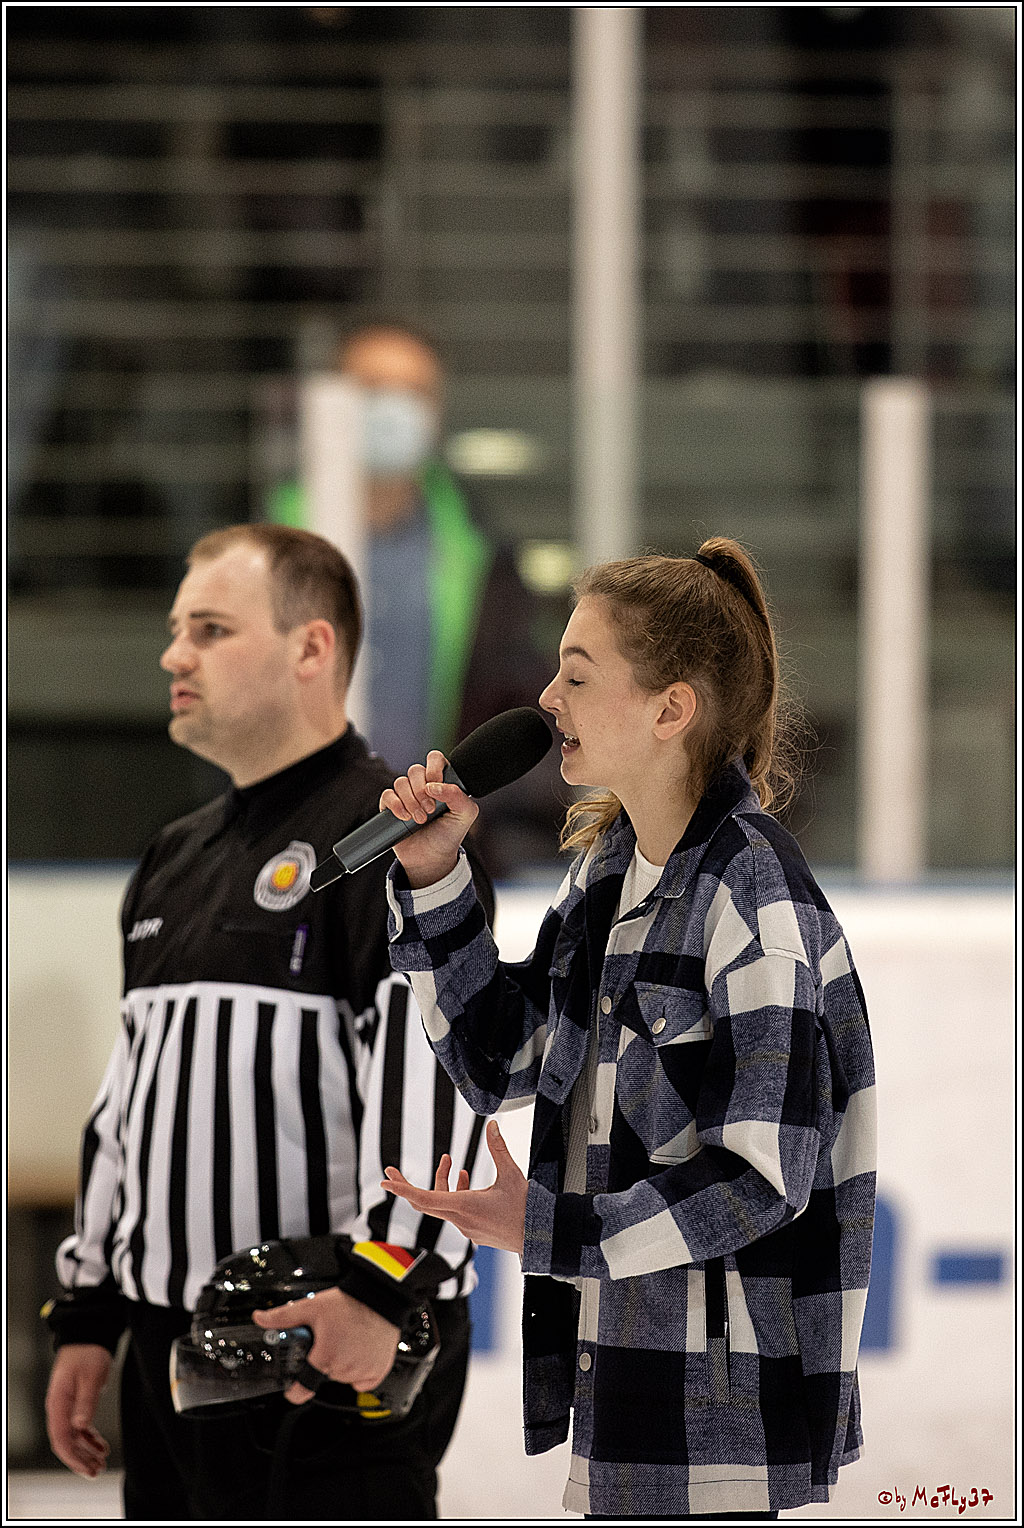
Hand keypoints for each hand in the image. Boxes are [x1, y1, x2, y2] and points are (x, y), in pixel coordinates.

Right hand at [45, 1344, 111, 1477]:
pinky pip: (79, 1428)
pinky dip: (89, 1439)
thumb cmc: (87, 1353)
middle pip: (66, 1442)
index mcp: (58, 1403)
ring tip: (99, 1463)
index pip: (61, 1438)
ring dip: (86, 1452)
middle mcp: (59, 1408)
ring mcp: (66, 1407)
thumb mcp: (90, 1377)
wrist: (88, 1336)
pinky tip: (100, 1447)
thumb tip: (80, 1426)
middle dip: (80, 1460)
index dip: (73, 1457)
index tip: (86, 1468)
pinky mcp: (75, 1404)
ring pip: (73, 1438)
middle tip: (95, 1472)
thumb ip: (85, 1402)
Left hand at [252, 1286, 399, 1405]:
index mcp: (325, 1357)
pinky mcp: (378, 1371)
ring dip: (342, 1363)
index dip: (295, 1391)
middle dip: (324, 1360)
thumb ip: (283, 1316)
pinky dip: (361, 1370)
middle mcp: (344, 1368)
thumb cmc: (350, 1302)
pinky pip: (363, 1380)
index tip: (293, 1389)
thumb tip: (260, 1318)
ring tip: (347, 1340)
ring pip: (343, 1376)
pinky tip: (361, 1351)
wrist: (381, 1296)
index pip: (304, 1389)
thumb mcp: (312, 1306)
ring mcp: (362, 1371)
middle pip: (325, 1375)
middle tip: (330, 1340)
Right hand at [378, 750, 478, 888]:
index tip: (436, 786)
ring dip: (410, 801)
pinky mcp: (392, 806)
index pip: (435, 758)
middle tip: (430, 810)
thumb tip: (434, 786)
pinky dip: (395, 805)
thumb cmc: (449, 835)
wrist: (431, 859)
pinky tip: (405, 818)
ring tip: (420, 819)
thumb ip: (458, 796)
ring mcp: (407, 795)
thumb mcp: (465, 815)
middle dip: (421, 791)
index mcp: (442, 781)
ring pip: (401, 782)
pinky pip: (387, 795)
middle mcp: (424, 785)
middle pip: (415, 770)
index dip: (434, 768)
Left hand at [381, 1120, 526, 1254]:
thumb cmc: (527, 1209)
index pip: (424, 1198)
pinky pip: (455, 1212)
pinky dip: (454, 1194)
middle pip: (425, 1203)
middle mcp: (461, 1220)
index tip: (386, 1182)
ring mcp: (467, 1228)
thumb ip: (498, 1149)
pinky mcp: (475, 1231)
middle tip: (392, 1172)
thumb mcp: (512, 1174)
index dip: (403, 1189)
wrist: (541, 1238)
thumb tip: (491, 1125)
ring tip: (451, 1163)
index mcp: (464, 1207)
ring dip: (443, 1183)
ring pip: (442, 1205)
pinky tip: (466, 1180)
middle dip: (407, 1186)